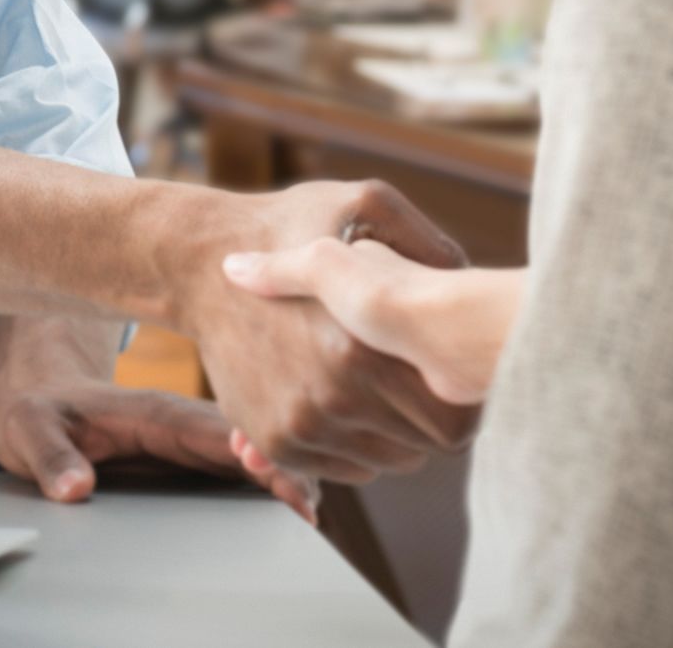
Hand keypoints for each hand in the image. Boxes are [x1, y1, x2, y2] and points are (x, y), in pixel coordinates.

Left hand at [0, 379, 319, 521]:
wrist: (41, 398)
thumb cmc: (37, 411)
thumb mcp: (28, 430)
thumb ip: (50, 457)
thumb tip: (77, 488)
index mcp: (156, 413)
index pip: (220, 432)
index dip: (260, 454)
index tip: (290, 485)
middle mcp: (185, 424)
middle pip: (253, 442)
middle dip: (290, 470)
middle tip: (308, 515)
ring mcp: (194, 441)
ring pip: (257, 454)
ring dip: (288, 477)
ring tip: (307, 520)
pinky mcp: (195, 459)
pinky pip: (246, 469)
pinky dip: (273, 485)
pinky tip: (289, 513)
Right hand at [166, 180, 477, 483]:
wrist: (201, 263)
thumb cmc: (288, 226)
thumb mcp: (364, 204)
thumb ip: (426, 243)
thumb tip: (471, 281)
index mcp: (362, 346)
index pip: (456, 422)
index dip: (465, 399)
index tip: (454, 371)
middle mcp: (333, 398)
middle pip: (424, 447)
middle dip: (427, 412)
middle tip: (414, 373)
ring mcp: (301, 425)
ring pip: (387, 462)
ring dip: (392, 433)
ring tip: (380, 383)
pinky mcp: (275, 440)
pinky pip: (347, 468)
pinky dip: (356, 445)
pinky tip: (350, 401)